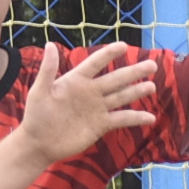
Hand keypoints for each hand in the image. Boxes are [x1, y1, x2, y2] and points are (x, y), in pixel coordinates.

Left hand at [12, 41, 158, 162]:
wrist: (39, 143)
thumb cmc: (36, 115)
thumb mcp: (39, 91)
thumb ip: (48, 70)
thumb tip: (50, 44)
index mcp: (76, 80)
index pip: (95, 63)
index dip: (109, 54)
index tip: (123, 46)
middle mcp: (90, 92)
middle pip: (116, 79)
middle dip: (134, 72)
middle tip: (152, 64)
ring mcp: (97, 108)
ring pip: (121, 96)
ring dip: (137, 91)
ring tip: (152, 86)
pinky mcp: (101, 125)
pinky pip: (121, 119)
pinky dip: (136, 118)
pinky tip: (151, 118)